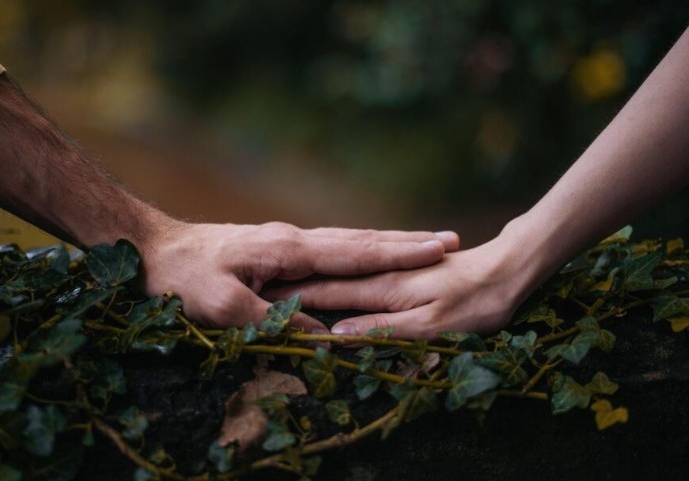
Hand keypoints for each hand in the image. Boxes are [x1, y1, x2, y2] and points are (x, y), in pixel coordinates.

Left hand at [137, 220, 458, 331]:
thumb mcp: (222, 305)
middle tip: (448, 240)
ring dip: (386, 242)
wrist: (151, 245)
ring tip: (421, 242)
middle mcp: (293, 238)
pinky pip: (328, 248)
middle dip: (405, 241)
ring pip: (346, 240)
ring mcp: (284, 240)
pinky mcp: (273, 247)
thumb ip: (274, 320)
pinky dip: (358, 249)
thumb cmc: (180, 276)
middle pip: (360, 240)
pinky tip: (363, 254)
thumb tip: (320, 337)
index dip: (399, 253)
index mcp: (288, 248)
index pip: (355, 252)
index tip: (439, 249)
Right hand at [263, 233, 537, 338]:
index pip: (326, 292)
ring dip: (316, 272)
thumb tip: (338, 334)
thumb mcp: (433, 325)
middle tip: (257, 282)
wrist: (512, 268)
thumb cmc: (477, 301)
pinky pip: (364, 269)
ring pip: (345, 270)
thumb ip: (384, 328)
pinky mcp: (406, 270)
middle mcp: (382, 275)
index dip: (293, 297)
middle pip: (329, 276)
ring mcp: (393, 270)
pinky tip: (339, 271)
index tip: (258, 299)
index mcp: (382, 288)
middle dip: (294, 280)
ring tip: (285, 274)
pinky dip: (343, 270)